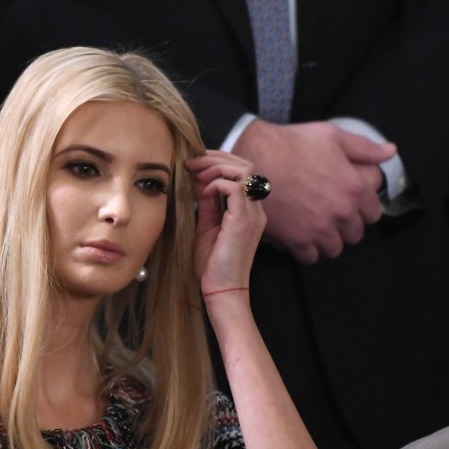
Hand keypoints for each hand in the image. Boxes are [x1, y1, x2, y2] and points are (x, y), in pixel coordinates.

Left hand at [187, 151, 266, 294]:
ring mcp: (253, 214)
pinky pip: (234, 187)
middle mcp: (256, 209)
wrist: (221, 290)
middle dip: (217, 157)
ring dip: (216, 166)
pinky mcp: (243, 220)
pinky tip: (201, 192)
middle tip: (192, 162)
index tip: (194, 166)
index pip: (242, 173)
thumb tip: (201, 184)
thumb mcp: (207, 228)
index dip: (218, 163)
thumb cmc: (213, 266)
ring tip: (195, 173)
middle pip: (246, 165)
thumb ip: (208, 205)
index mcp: (249, 211)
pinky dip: (215, 183)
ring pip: (243, 171)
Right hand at [231, 120, 393, 262]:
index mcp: (354, 188)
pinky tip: (297, 235)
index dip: (362, 210)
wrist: (251, 159)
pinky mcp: (295, 240)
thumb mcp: (331, 136)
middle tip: (329, 216)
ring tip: (313, 229)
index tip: (349, 206)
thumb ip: (364, 148)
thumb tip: (390, 151)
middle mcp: (341, 212)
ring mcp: (318, 229)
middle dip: (344, 227)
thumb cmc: (290, 144)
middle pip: (354, 235)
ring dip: (326, 241)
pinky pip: (309, 257)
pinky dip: (305, 249)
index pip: (373, 213)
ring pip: (333, 249)